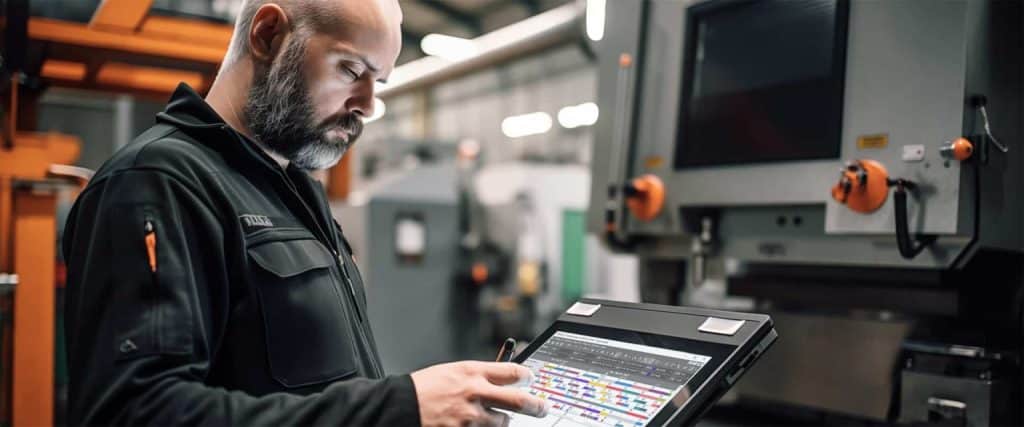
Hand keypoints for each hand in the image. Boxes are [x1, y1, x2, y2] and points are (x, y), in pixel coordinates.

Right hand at [410, 361, 546, 426]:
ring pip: (503, 422)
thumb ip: (478, 376)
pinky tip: (475, 424)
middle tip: (542, 408)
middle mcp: (475, 392)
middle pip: (519, 400)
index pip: (513, 371)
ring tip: (490, 418)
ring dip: (501, 421)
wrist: (401, 406)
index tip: (530, 379)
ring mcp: (471, 416)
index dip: (527, 376)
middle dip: (536, 406)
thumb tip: (504, 380)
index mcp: (472, 371)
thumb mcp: (452, 372)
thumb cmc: (424, 388)